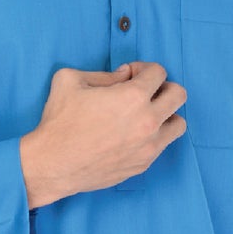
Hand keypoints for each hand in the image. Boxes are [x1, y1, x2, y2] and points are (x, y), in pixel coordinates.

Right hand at [20, 62, 186, 206]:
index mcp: (133, 96)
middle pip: (179, 95)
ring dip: (166, 114)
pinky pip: (162, 145)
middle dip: (163, 87)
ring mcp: (148, 146)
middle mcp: (147, 121)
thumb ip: (104, 73)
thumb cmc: (59, 122)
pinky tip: (132, 135)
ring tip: (145, 115)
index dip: (144, 69)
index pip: (159, 72)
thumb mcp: (71, 80)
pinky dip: (153, 136)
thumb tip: (124, 76)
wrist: (52, 164)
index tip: (130, 76)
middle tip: (144, 92)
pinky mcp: (143, 164)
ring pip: (179, 124)